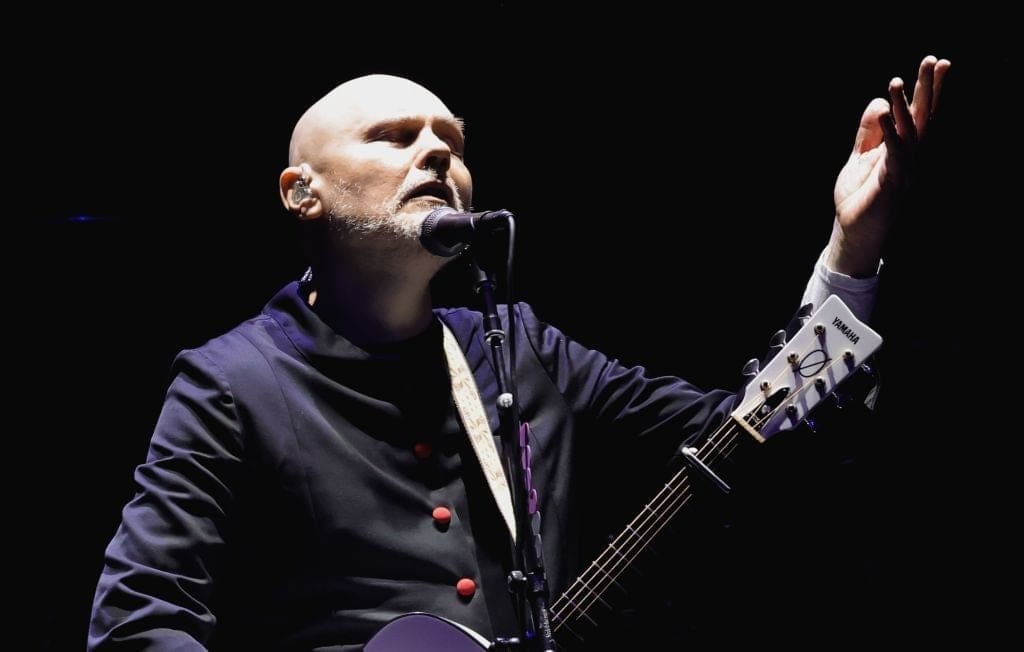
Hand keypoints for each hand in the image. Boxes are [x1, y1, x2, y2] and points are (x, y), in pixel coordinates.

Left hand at [828, 55, 950, 276]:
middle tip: (933, 60)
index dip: (927, 89)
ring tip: (895, 82)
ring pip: (910, 132)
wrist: (853, 231)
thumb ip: (869, 132)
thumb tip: (879, 102)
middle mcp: (910, 157)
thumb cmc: (859, 197)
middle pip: (923, 118)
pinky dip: (891, 132)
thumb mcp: (860, 157)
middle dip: (928, 89)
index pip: (919, 114)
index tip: (935, 62)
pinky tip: (886, 111)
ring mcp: (904, 170)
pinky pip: (894, 153)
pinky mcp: (892, 183)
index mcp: (904, 149)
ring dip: (904, 106)